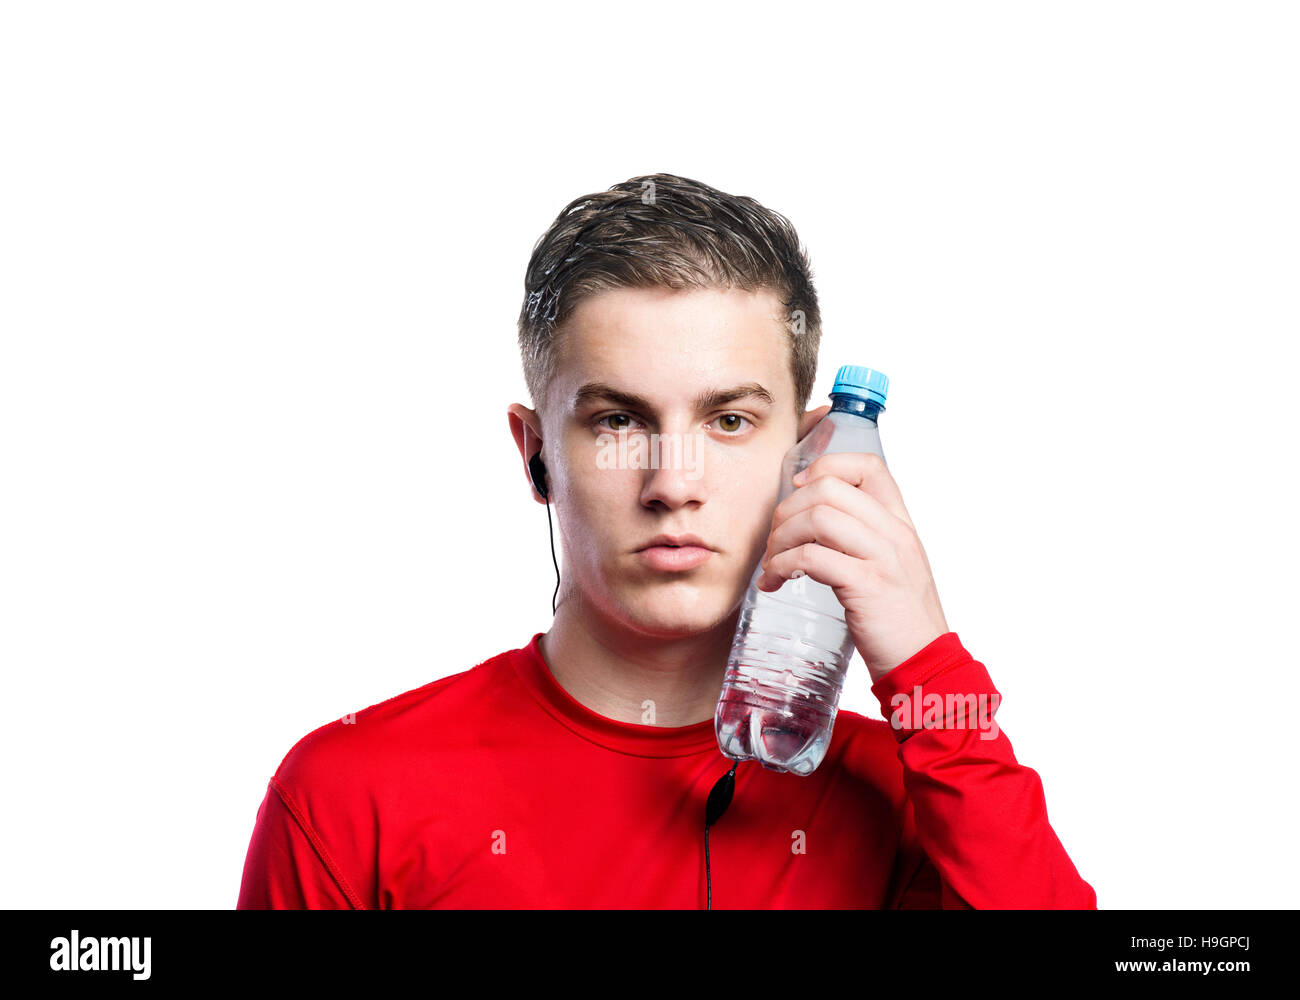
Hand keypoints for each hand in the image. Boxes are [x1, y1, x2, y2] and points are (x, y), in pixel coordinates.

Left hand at [755, 451, 949, 681]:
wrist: (926, 664)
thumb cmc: (898, 619)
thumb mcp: (892, 566)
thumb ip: (863, 539)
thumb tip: (810, 520)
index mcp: (901, 523)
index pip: (868, 466)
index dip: (825, 467)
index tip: (799, 489)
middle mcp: (896, 533)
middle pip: (829, 488)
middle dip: (788, 510)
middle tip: (775, 541)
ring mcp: (884, 558)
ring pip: (817, 518)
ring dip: (781, 539)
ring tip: (773, 564)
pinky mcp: (868, 586)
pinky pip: (812, 558)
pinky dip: (782, 566)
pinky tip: (775, 582)